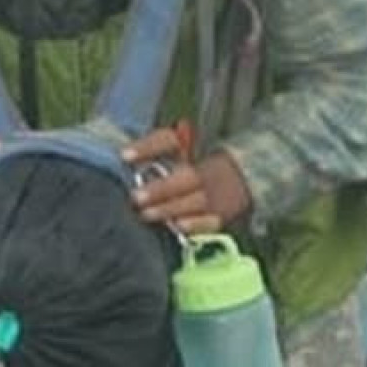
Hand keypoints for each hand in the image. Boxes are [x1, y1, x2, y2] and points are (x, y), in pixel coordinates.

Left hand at [122, 129, 251, 237]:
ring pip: (196, 201)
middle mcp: (201, 170)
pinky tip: (178, 226)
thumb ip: (151, 158)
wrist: (244, 178)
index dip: (148, 147)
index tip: (124, 156)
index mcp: (188, 150)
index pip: (169, 140)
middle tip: (136, 197)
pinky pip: (212, 221)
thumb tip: (121, 163)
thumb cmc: (193, 169)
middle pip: (187, 176)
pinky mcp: (220, 215)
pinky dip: (196, 224)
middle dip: (161, 188)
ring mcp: (214, 194)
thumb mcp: (176, 156)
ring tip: (146, 214)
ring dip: (170, 208)